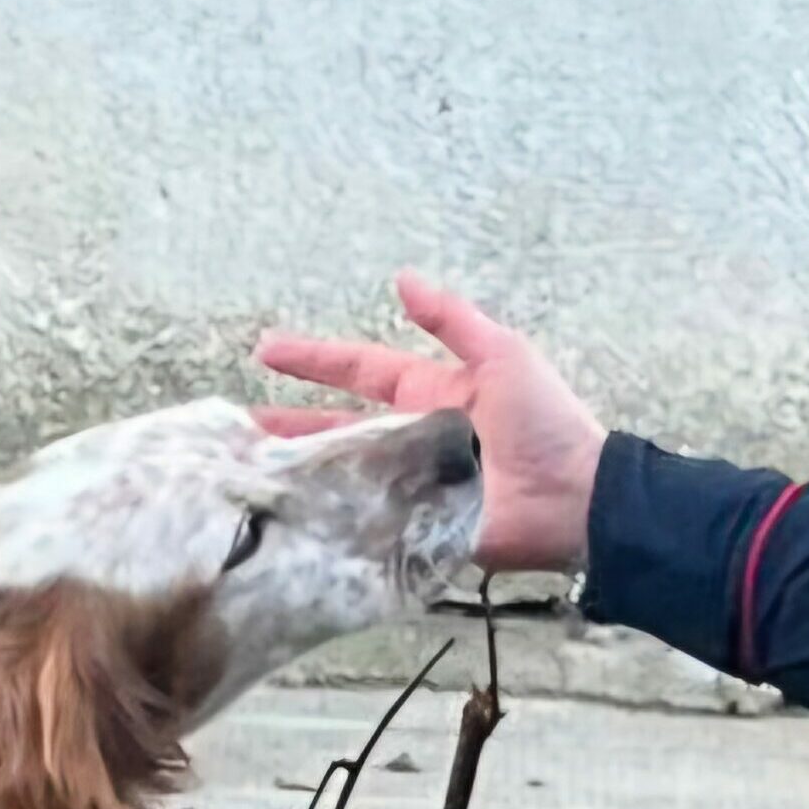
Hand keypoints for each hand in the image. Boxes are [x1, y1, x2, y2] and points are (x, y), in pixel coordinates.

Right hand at [250, 271, 608, 573]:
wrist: (576, 498)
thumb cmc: (545, 422)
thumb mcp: (502, 355)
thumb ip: (452, 320)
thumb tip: (402, 278)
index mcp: (430, 394)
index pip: (359, 371)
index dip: (315, 359)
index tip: (264, 350)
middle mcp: (410, 440)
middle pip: (336, 429)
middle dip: (286, 425)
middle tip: (233, 425)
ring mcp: (407, 487)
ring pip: (340, 477)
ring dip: (296, 473)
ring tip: (243, 472)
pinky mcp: (412, 530)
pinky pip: (362, 525)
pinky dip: (325, 524)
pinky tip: (282, 525)